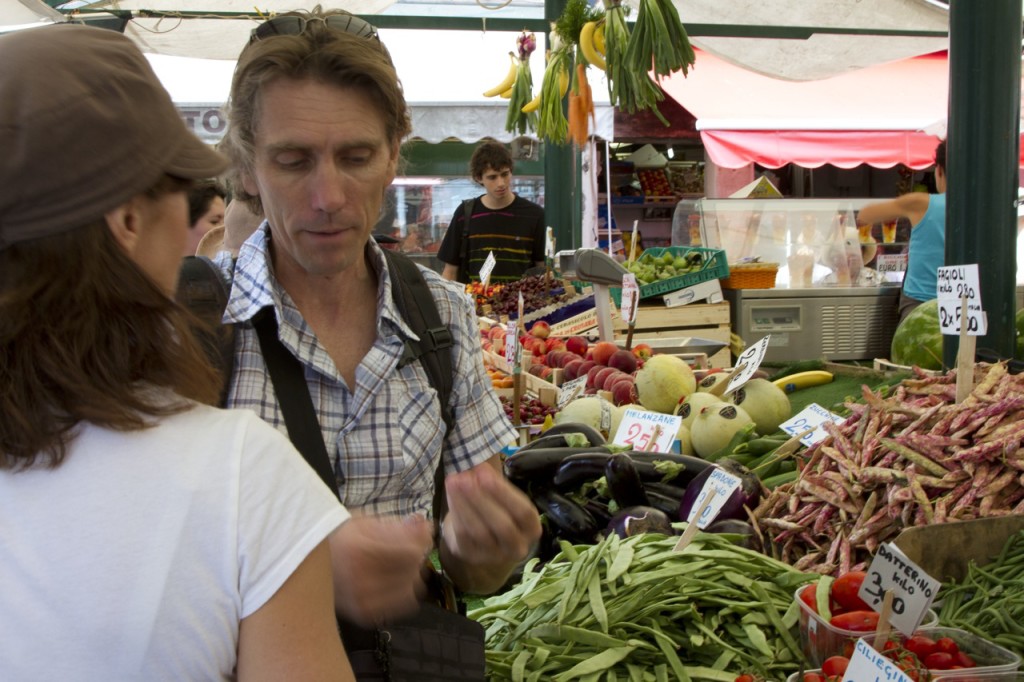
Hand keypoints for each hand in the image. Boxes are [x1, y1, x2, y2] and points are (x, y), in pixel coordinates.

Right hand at [328, 514, 433, 627]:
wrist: (303, 567)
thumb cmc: (335, 538)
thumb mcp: (363, 522)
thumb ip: (397, 526)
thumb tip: (426, 525)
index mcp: (359, 550)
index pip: (411, 552)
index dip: (421, 541)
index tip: (421, 533)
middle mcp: (360, 579)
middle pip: (413, 570)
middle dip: (416, 556)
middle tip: (408, 547)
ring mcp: (361, 601)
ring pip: (411, 589)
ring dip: (411, 574)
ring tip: (398, 564)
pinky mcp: (363, 615)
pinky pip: (402, 606)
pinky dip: (404, 592)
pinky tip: (393, 581)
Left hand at [442, 461, 541, 591]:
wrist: (479, 539)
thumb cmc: (496, 510)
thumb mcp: (502, 498)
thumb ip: (493, 484)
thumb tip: (477, 466)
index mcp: (531, 528)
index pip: (523, 512)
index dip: (503, 492)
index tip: (485, 472)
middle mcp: (517, 546)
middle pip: (502, 525)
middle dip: (481, 498)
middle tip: (464, 477)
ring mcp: (494, 556)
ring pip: (479, 531)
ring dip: (464, 503)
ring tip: (453, 481)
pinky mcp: (472, 556)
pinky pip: (463, 535)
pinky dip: (456, 513)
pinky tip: (451, 495)